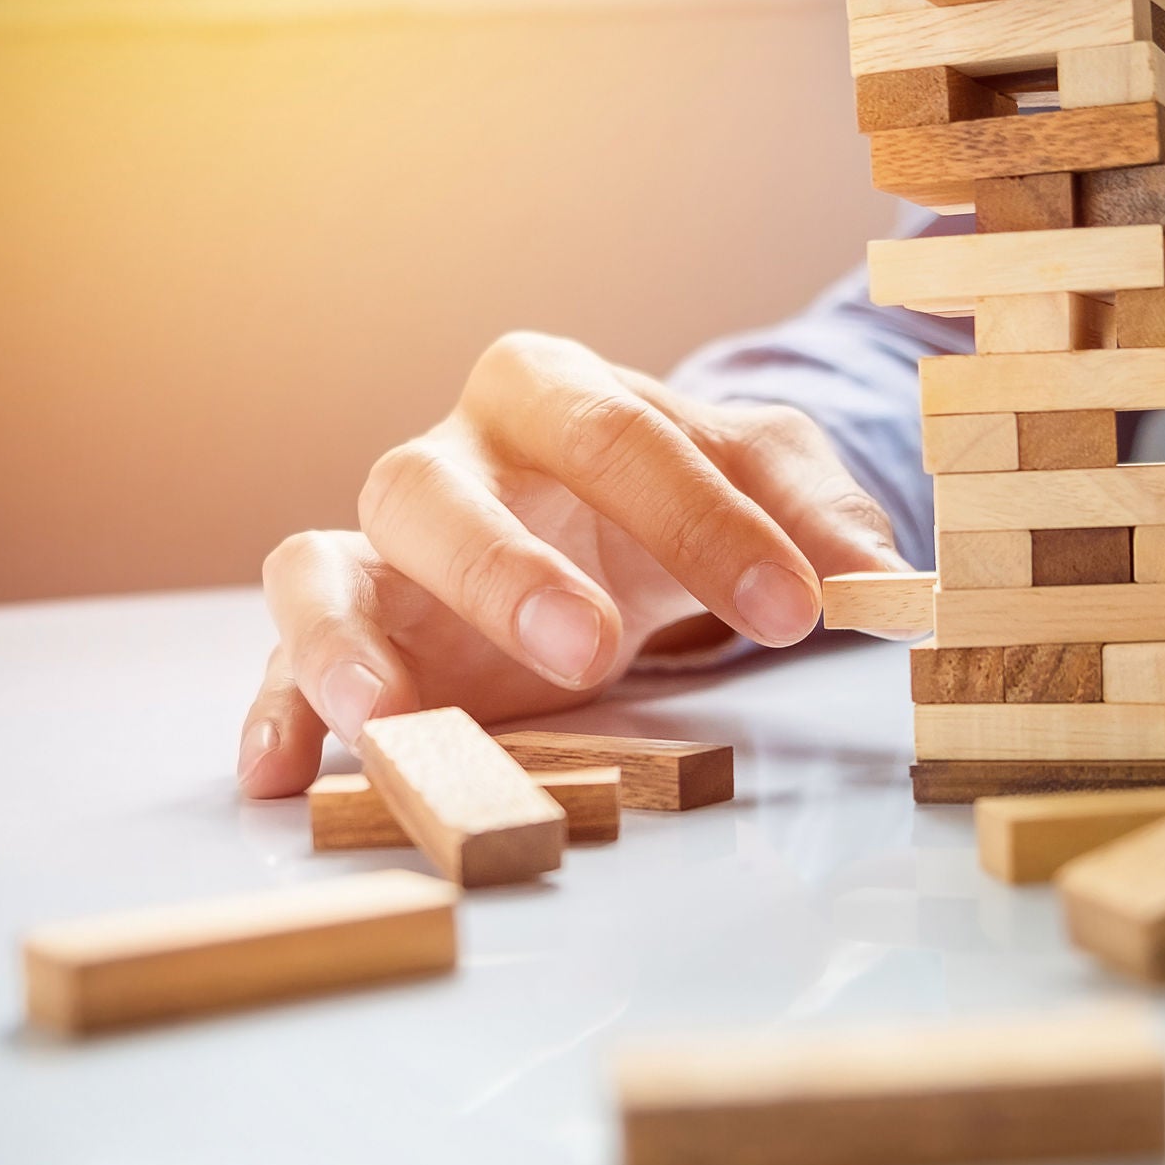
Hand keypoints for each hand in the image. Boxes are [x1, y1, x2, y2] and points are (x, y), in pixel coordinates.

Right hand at [237, 331, 910, 795]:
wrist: (602, 518)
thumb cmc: (675, 491)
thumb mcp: (764, 479)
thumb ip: (820, 517)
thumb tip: (889, 582)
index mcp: (554, 392)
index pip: (620, 438)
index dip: (709, 524)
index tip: (798, 612)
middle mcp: (451, 457)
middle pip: (440, 490)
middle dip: (509, 572)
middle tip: (594, 652)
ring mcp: (384, 546)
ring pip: (324, 565)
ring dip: (349, 643)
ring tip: (392, 722)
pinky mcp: (356, 627)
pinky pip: (282, 654)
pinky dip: (274, 707)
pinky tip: (282, 772)